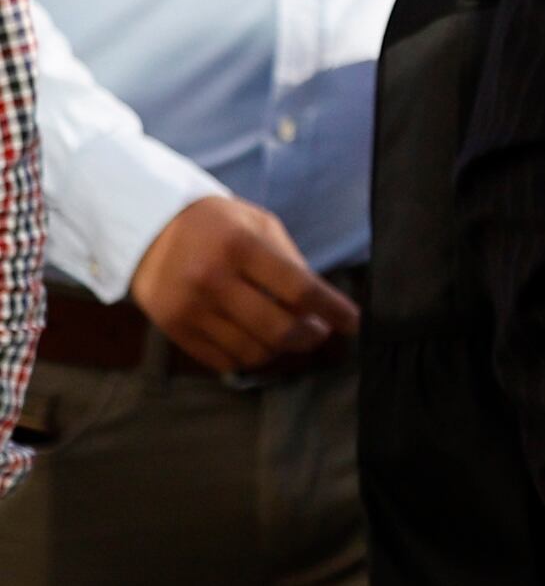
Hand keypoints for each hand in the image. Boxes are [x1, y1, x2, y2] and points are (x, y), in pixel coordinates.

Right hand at [126, 194, 357, 374]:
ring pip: (252, 351)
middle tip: (319, 332)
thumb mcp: (259, 225)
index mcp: (240, 246)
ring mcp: (189, 309)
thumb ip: (290, 262)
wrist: (149, 231)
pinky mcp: (173, 330)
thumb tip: (319, 305)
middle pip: (277, 328)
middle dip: (310, 336)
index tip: (354, 322)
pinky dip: (248, 357)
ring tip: (290, 336)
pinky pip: (222, 361)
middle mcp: (212, 280)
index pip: (299, 288)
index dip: (332, 309)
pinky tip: (257, 343)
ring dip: (280, 350)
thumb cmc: (218, 225)